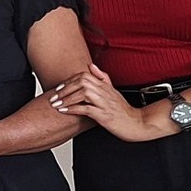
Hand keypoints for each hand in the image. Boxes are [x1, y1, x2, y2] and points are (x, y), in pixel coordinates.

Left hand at [46, 65, 165, 142]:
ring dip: (67, 99)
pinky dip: (73, 109)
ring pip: (83, 93)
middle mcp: (105, 92)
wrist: (136, 124)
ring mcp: (105, 103)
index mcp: (105, 86)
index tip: (59, 88)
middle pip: (82, 82)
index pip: (84, 76)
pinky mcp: (104, 115)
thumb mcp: (113, 91)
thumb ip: (102, 78)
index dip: (69, 81)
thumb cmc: (123, 110)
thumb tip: (91, 66)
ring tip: (56, 104)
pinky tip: (64, 111)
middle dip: (65, 89)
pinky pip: (86, 109)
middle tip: (54, 96)